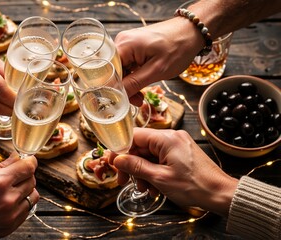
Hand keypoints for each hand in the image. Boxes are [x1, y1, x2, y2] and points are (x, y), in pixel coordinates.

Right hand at [111, 128, 237, 216]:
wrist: (221, 194)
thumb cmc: (195, 186)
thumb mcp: (160, 178)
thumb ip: (136, 166)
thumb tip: (117, 159)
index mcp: (167, 139)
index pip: (134, 136)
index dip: (120, 149)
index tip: (113, 162)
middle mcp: (172, 137)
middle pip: (141, 146)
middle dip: (131, 165)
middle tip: (124, 180)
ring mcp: (177, 145)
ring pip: (149, 155)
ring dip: (142, 171)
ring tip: (144, 189)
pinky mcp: (181, 154)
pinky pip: (160, 159)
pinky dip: (153, 172)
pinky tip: (154, 187)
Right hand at [115, 18, 201, 104]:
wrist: (191, 32)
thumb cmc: (178, 48)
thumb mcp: (156, 71)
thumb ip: (134, 84)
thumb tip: (117, 97)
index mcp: (123, 45)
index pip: (108, 72)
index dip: (112, 89)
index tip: (121, 103)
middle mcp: (121, 42)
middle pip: (113, 71)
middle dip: (123, 88)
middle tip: (136, 101)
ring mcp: (127, 44)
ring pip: (120, 70)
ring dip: (129, 85)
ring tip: (141, 97)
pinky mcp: (133, 47)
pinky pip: (127, 66)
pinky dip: (133, 77)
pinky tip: (141, 86)